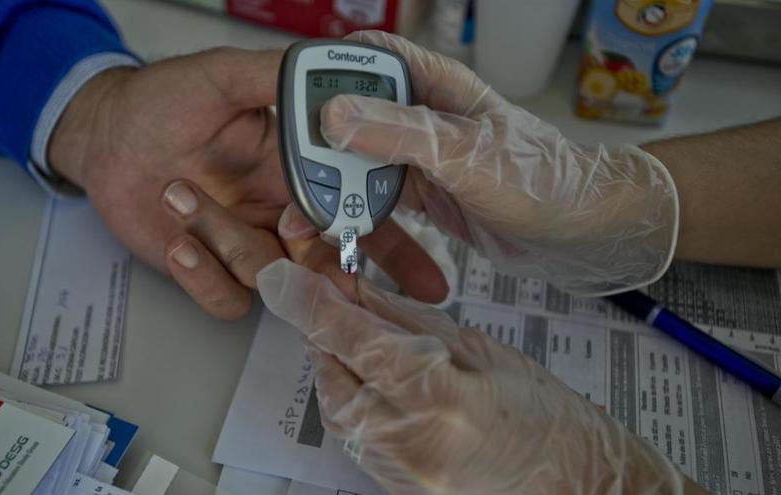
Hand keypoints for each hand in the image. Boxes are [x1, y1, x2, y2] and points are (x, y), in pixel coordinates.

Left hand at [48, 48, 446, 318]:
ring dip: (230, 245)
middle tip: (347, 290)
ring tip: (180, 197)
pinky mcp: (209, 271)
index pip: (357, 205)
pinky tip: (179, 244)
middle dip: (347, 279)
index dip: (389, 236)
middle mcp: (280, 213)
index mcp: (296, 170)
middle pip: (334, 261)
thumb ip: (275, 77)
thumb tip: (328, 70)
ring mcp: (247, 245)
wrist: (103, 137)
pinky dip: (205, 278)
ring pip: (275, 280)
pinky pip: (228, 300)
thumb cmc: (160, 101)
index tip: (418, 263)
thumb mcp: (222, 76)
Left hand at [256, 258, 703, 494]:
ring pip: (333, 402)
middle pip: (328, 366)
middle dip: (329, 331)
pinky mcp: (386, 487)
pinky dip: (356, 401)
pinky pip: (350, 433)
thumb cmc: (547, 419)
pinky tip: (389, 389)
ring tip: (383, 353)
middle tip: (349, 306)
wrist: (575, 493)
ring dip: (342, 368)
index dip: (303, 296)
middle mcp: (399, 433)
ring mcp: (390, 468)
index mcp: (431, 387)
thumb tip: (356, 291)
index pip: (342, 331)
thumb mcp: (482, 350)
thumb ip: (409, 322)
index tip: (279, 273)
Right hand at [320, 31, 679, 295]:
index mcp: (434, 84)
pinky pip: (376, 192)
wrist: (577, 232)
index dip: (328, 68)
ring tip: (305, 207)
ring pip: (359, 156)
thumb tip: (334, 114)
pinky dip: (355, 208)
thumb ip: (400, 132)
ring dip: (333, 179)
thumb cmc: (539, 179)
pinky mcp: (423, 190)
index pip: (370, 56)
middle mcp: (422, 114)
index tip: (289, 97)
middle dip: (318, 138)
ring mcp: (420, 154)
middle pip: (353, 111)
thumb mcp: (464, 153)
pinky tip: (335, 224)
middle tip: (289, 170)